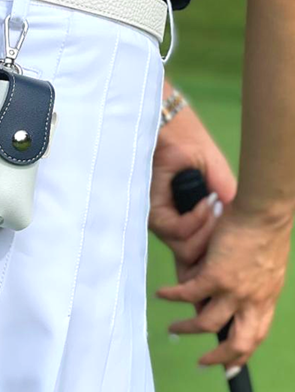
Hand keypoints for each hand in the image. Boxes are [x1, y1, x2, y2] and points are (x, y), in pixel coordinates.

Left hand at [149, 82, 236, 274]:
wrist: (175, 131)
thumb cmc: (196, 152)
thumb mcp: (220, 185)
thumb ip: (227, 214)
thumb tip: (240, 247)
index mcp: (190, 222)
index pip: (200, 258)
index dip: (216, 260)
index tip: (234, 247)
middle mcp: (174, 225)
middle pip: (195, 261)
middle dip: (217, 248)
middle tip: (227, 222)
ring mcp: (162, 221)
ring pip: (187, 250)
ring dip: (207, 231)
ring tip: (215, 206)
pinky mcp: (152, 212)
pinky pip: (175, 231)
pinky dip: (194, 221)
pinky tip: (204, 203)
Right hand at [157, 206, 292, 368]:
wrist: (263, 213)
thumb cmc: (267, 228)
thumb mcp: (266, 263)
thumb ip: (253, 279)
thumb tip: (237, 284)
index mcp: (266, 298)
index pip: (256, 333)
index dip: (243, 352)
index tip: (232, 364)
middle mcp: (253, 300)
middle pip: (240, 342)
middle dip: (221, 357)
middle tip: (204, 362)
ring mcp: (234, 290)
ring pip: (208, 322)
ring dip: (187, 327)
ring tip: (173, 327)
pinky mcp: (215, 276)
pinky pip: (189, 293)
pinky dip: (173, 296)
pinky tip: (161, 293)